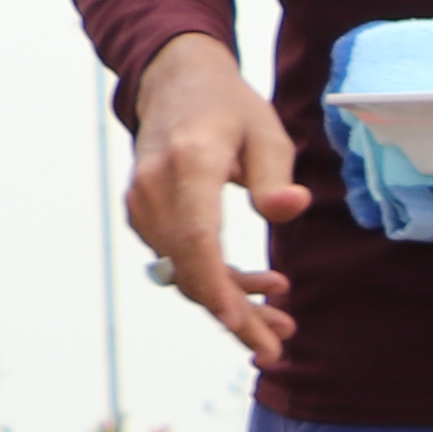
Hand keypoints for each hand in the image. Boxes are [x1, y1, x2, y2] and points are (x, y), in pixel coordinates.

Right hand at [126, 35, 306, 371]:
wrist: (175, 84)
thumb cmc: (228, 108)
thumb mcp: (266, 131)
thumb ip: (275, 175)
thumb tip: (289, 209)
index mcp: (189, 165)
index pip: (196, 239)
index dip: (218, 287)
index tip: (243, 325)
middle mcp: (155, 189)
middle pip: (189, 268)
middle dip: (233, 315)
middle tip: (278, 348)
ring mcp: (143, 204)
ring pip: (183, 272)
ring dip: (231, 302)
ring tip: (282, 320)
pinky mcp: (145, 216)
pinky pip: (179, 260)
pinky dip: (216, 281)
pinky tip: (260, 288)